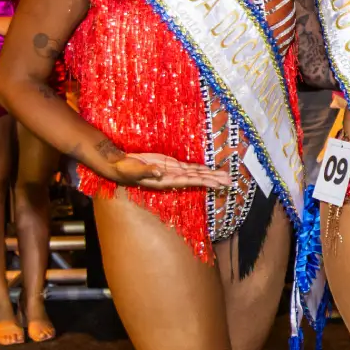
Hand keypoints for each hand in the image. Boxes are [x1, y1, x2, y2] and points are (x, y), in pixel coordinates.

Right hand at [111, 153, 231, 190]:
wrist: (119, 165)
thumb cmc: (124, 170)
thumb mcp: (134, 170)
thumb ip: (147, 171)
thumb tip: (159, 172)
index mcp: (166, 180)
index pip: (189, 181)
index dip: (203, 182)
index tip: (217, 184)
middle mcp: (173, 178)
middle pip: (198, 178)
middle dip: (214, 180)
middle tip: (230, 182)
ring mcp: (174, 172)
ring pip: (196, 173)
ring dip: (211, 174)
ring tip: (226, 177)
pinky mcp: (172, 165)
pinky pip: (190, 167)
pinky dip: (201, 169)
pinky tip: (211, 170)